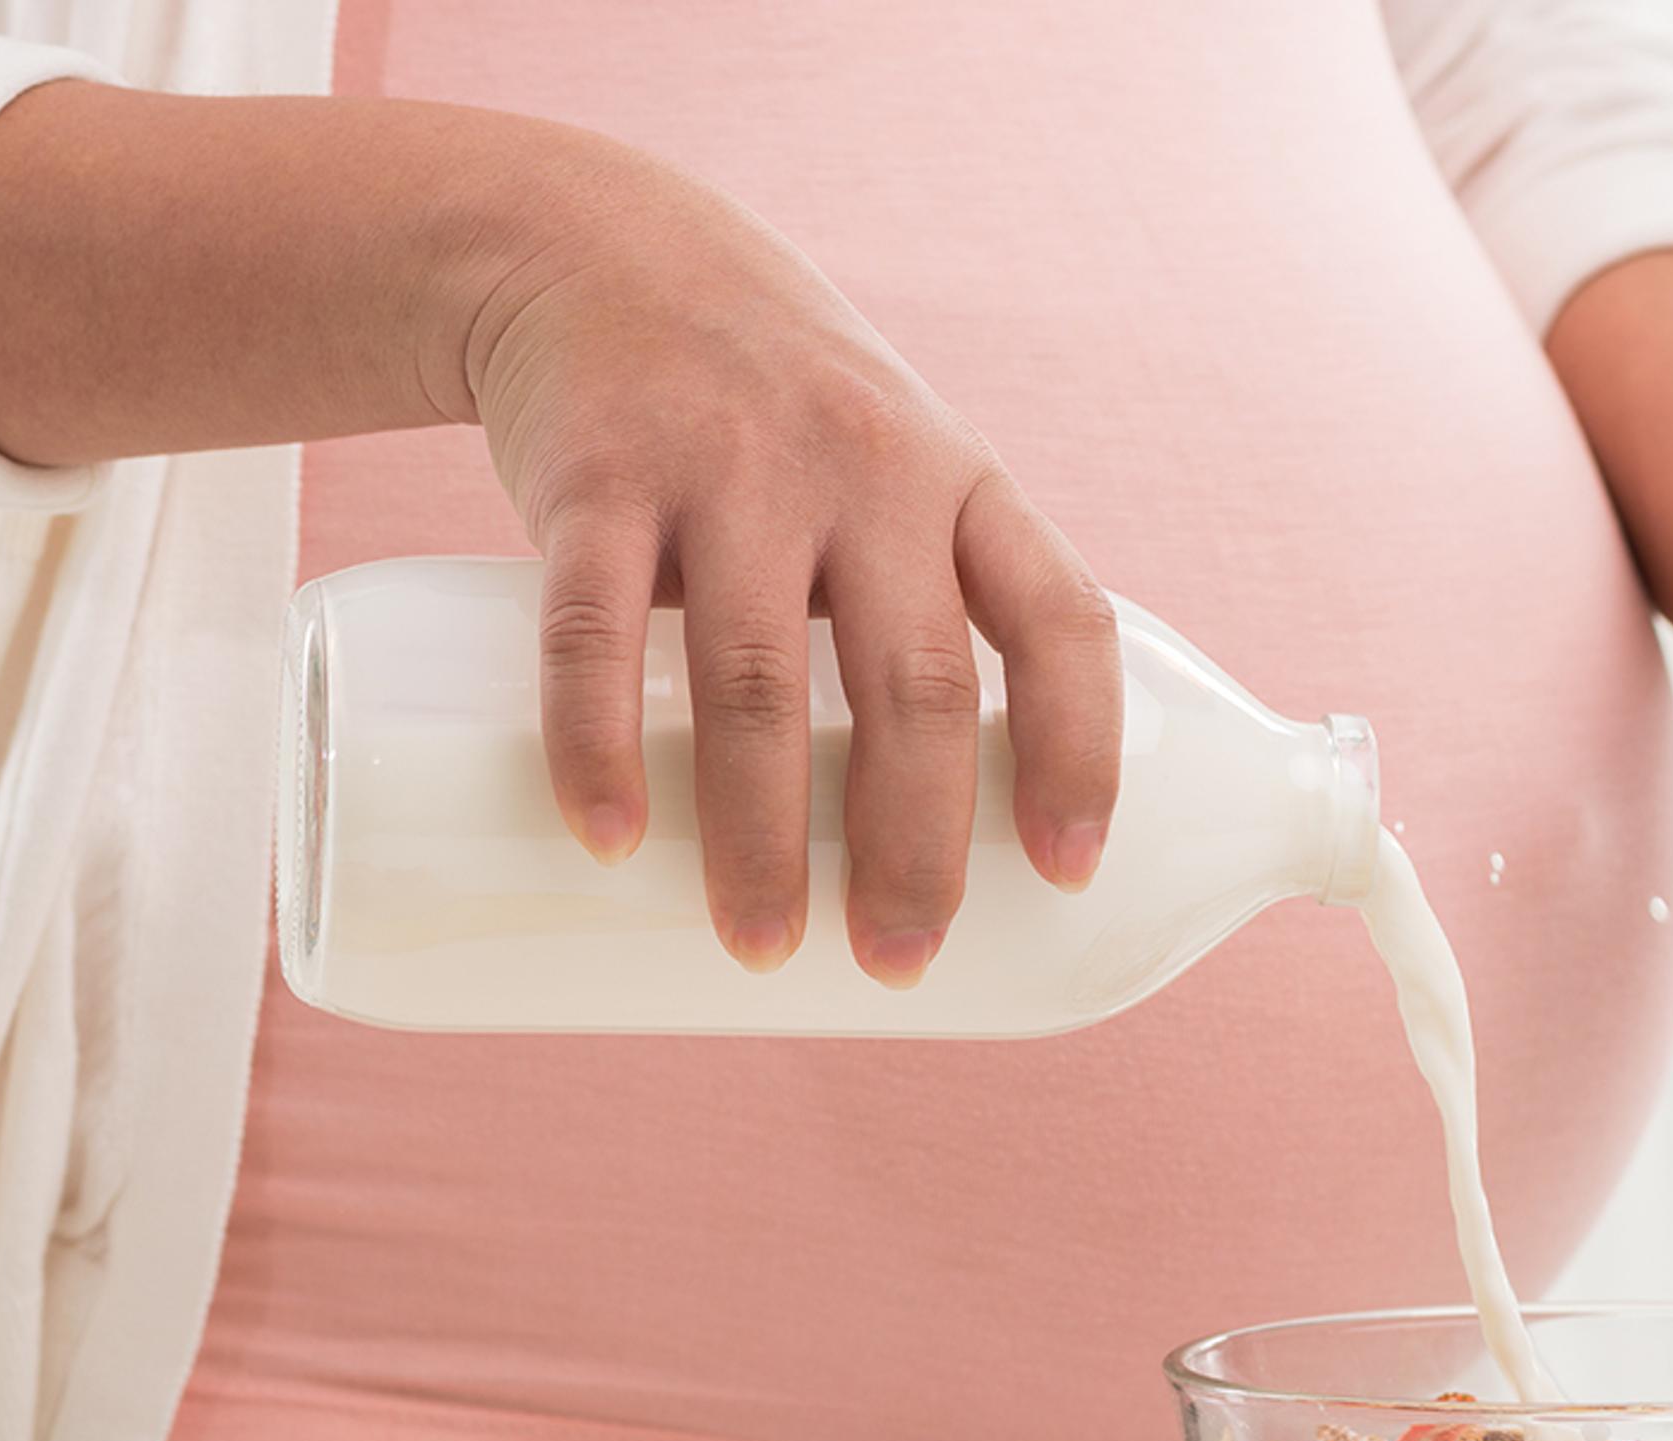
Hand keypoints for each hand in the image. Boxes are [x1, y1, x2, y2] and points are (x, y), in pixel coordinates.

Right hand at [460, 139, 1119, 983]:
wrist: (594, 248)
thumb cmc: (769, 411)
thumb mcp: (886, 465)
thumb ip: (916, 607)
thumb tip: (924, 843)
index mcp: (956, 484)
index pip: (1060, 623)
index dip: (1080, 753)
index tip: (1068, 874)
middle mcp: (861, 470)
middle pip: (912, 687)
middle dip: (913, 847)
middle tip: (896, 960)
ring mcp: (724, 470)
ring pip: (757, 683)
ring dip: (758, 837)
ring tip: (760, 949)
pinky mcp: (594, 477)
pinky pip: (592, 632)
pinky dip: (597, 746)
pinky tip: (605, 840)